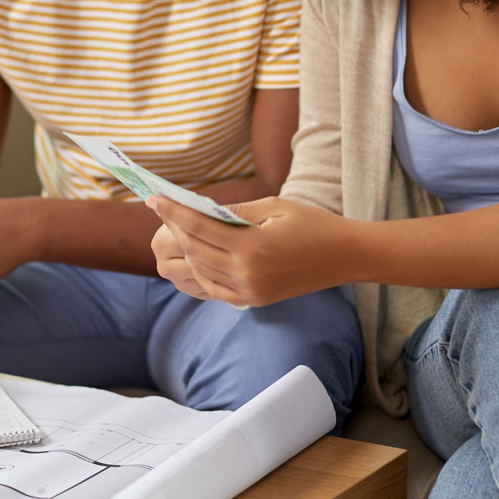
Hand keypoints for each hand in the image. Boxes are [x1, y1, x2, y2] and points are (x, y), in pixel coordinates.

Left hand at [146, 196, 355, 306]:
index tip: (154, 198)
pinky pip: (214, 288)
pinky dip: (199, 272)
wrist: (345, 256)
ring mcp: (249, 291)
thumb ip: (235, 210)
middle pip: (193, 250)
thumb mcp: (274, 206)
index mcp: (251, 247)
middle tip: (161, 209)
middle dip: (174, 228)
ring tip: (175, 229)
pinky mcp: (254, 300)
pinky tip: (194, 255)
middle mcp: (246, 274)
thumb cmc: (313, 224)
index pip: (198, 228)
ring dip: (184, 249)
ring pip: (200, 270)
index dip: (173, 212)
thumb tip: (201, 208)